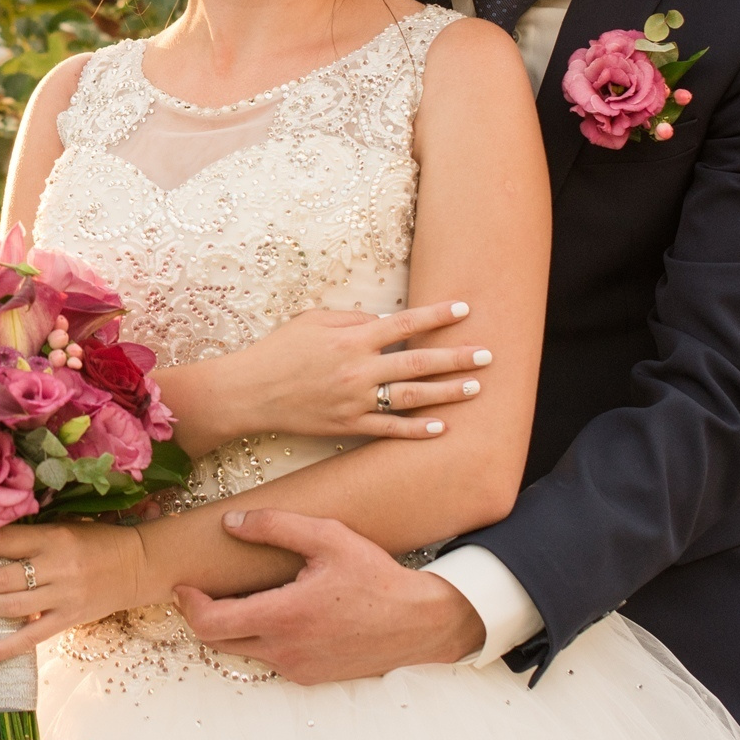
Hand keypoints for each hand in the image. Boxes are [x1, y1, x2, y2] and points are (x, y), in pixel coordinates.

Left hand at [0, 521, 148, 662]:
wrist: (141, 564)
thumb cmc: (98, 541)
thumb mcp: (64, 527)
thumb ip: (31, 537)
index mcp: (52, 537)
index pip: (1, 543)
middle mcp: (57, 567)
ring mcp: (64, 596)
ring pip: (10, 607)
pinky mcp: (71, 619)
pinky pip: (33, 637)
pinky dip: (5, 648)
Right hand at [167, 300, 493, 452]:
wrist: (251, 392)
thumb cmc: (279, 350)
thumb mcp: (313, 320)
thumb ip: (352, 318)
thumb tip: (385, 320)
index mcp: (351, 338)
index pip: (405, 323)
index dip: (437, 316)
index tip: (465, 310)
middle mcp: (359, 369)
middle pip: (419, 361)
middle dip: (457, 357)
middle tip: (488, 355)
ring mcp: (356, 401)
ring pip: (412, 397)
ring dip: (447, 392)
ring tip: (475, 388)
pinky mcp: (348, 426)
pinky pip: (390, 429)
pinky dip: (417, 429)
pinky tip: (441, 427)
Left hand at [172, 508, 485, 682]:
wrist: (419, 623)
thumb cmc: (375, 577)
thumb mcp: (328, 537)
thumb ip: (275, 527)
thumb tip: (231, 522)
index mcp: (282, 617)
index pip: (210, 624)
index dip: (188, 605)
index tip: (184, 585)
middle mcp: (284, 650)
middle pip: (217, 642)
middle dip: (203, 615)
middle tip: (203, 590)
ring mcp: (297, 668)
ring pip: (243, 651)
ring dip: (232, 627)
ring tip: (241, 596)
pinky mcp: (311, 677)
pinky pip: (270, 659)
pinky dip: (260, 638)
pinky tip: (275, 613)